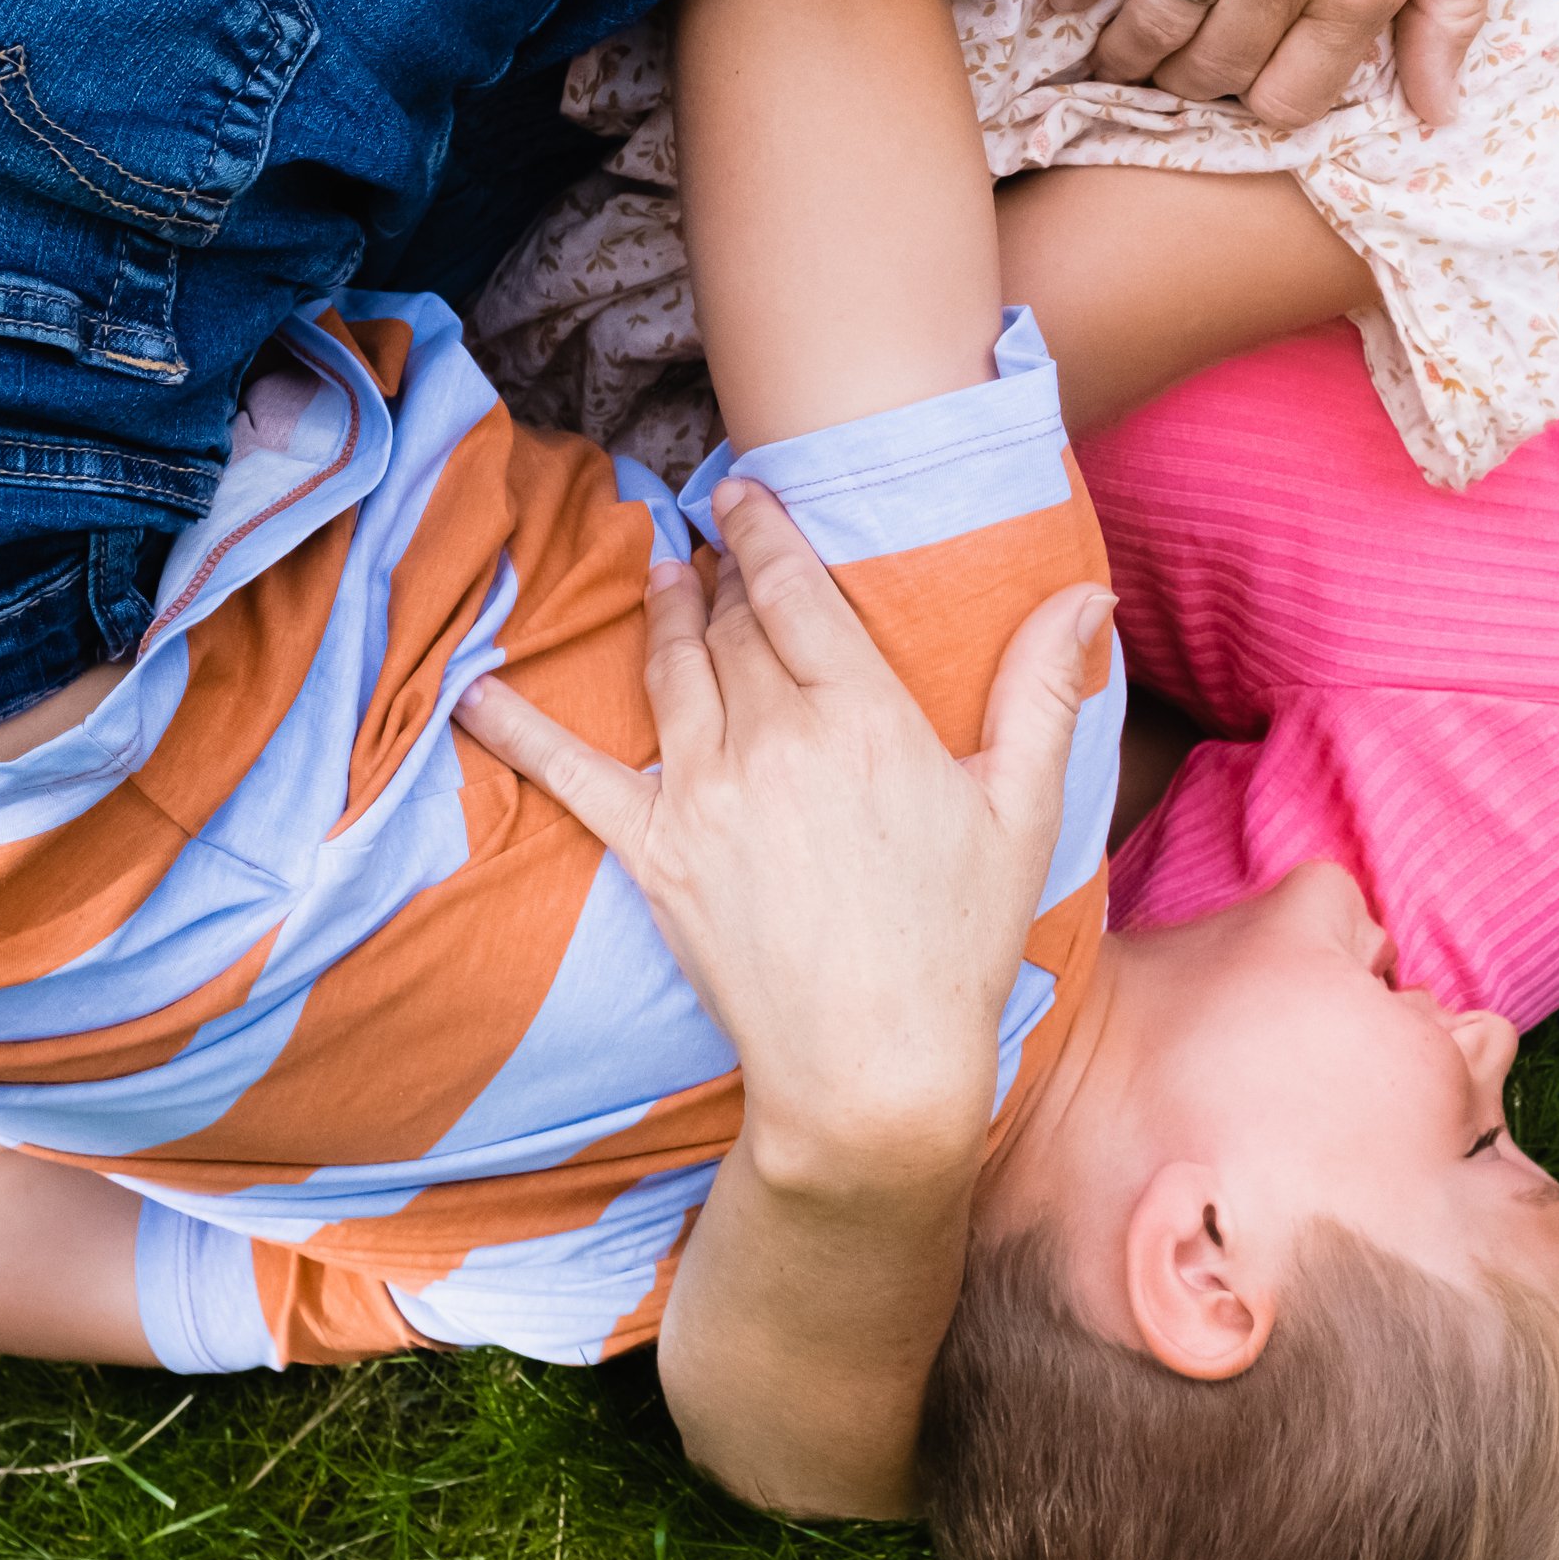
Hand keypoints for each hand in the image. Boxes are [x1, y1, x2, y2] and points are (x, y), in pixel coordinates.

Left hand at [452, 481, 1112, 1196]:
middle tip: (713, 540)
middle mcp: (776, 742)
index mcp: (865, 719)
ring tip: (660, 573)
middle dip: (723, 573)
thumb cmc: (958, 944)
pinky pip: (575, 774)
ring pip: (670, 670)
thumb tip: (1084, 597)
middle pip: (736, 626)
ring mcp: (706, 795)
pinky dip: (519, 729)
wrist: (872, 1067)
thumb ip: (1041, 691)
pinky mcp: (657, 855)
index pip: (798, 591)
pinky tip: (474, 692)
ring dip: (662, 611)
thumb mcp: (1022, 811)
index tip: (742, 492)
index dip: (764, 532)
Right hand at [1042, 0, 1522, 129]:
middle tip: (1175, 79)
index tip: (1251, 91)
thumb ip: (1450, 11)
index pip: (1292, 95)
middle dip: (1194, 84)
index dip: (1267, 105)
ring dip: (1127, 49)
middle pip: (1216, 65)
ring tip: (1112, 60)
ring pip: (1153, 15)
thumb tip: (1434, 115)